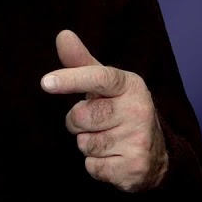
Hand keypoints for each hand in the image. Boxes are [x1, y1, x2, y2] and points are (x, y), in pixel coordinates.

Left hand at [40, 30, 168, 192]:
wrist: (157, 155)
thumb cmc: (121, 111)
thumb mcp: (106, 86)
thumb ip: (81, 62)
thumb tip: (62, 34)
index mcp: (130, 84)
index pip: (99, 77)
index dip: (71, 79)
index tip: (45, 82)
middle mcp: (139, 110)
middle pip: (81, 116)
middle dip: (78, 122)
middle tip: (97, 122)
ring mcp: (138, 140)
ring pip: (85, 144)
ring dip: (88, 144)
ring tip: (108, 139)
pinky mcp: (134, 168)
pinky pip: (92, 167)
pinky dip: (96, 165)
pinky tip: (113, 158)